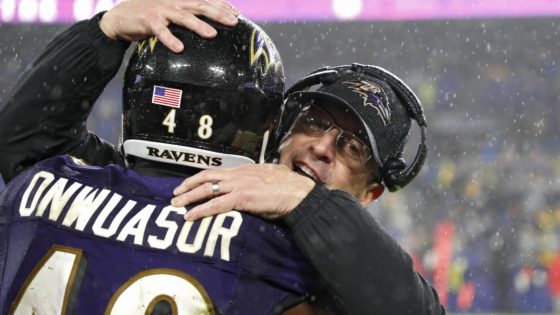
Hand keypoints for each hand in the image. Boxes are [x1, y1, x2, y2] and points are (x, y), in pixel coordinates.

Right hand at [99, 0, 239, 51]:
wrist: (120, 17)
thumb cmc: (150, 17)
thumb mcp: (170, 13)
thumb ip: (187, 16)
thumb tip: (208, 28)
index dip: (222, 5)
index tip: (237, 14)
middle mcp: (173, 1)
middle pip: (199, 5)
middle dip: (218, 12)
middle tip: (234, 21)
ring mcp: (161, 10)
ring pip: (184, 16)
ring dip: (199, 25)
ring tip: (212, 34)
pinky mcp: (149, 20)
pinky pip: (161, 31)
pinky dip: (170, 39)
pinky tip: (179, 48)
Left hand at [171, 164, 315, 220]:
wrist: (300, 194)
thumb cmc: (291, 188)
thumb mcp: (273, 176)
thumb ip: (262, 177)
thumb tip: (260, 181)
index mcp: (246, 169)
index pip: (218, 172)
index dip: (202, 178)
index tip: (191, 184)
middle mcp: (239, 174)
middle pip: (207, 176)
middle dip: (188, 185)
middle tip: (175, 193)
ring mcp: (239, 184)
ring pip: (206, 189)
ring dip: (188, 197)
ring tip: (176, 205)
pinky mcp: (242, 197)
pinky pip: (216, 204)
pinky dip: (200, 210)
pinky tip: (189, 217)